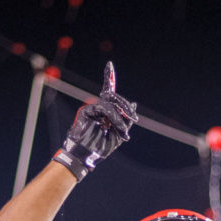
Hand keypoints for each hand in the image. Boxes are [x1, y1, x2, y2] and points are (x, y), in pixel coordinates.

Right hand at [52, 61, 138, 181]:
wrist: (86, 156)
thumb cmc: (101, 148)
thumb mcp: (119, 134)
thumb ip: (126, 119)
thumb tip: (133, 104)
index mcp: (105, 112)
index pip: (108, 91)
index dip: (108, 77)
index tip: (109, 64)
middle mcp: (98, 108)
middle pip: (113, 97)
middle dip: (125, 106)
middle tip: (134, 118)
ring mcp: (91, 109)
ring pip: (110, 103)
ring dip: (120, 118)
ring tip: (123, 132)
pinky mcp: (86, 111)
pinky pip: (104, 108)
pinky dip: (114, 118)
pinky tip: (118, 128)